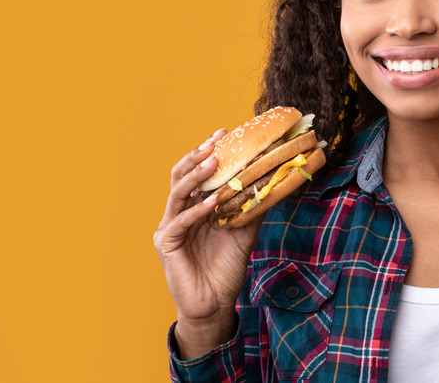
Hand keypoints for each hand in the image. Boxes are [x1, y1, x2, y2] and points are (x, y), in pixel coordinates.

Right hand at [153, 128, 264, 359]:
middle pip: (182, 175)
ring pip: (178, 192)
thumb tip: (272, 182)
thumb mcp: (244, 232)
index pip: (198, 173)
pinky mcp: (166, 244)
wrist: (215, 304)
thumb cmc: (225, 269)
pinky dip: (196, 210)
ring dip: (197, 175)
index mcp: (194, 207)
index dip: (209, 152)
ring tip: (214, 161)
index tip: (225, 134)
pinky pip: (180, 221)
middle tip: (217, 140)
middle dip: (199, 155)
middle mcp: (178, 213)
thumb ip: (252, 208)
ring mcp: (170, 227)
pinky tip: (211, 203)